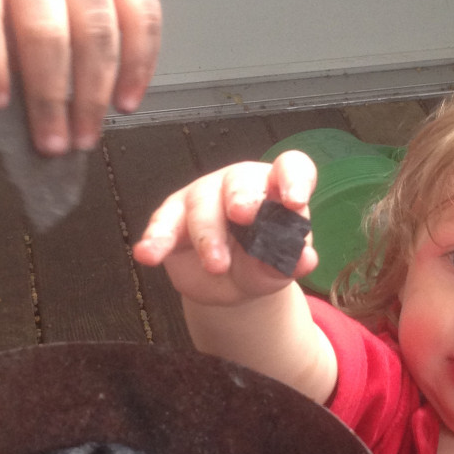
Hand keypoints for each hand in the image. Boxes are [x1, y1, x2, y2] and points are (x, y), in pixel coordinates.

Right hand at [132, 152, 318, 304]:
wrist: (227, 285)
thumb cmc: (258, 264)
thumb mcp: (276, 269)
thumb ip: (288, 264)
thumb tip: (305, 260)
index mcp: (275, 189)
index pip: (290, 168)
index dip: (293, 179)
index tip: (295, 201)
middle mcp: (239, 186)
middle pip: (240, 181)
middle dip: (242, 196)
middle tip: (244, 216)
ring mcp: (203, 197)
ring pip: (202, 203)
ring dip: (208, 235)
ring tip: (216, 266)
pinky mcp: (172, 218)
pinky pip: (163, 224)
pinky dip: (156, 239)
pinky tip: (148, 254)